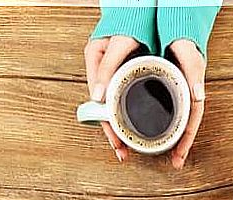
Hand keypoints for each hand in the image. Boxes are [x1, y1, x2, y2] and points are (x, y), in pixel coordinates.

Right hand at [84, 36, 139, 161]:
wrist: (136, 13)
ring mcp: (113, 80)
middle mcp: (103, 77)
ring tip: (126, 147)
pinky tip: (132, 128)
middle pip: (106, 112)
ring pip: (114, 110)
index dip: (108, 125)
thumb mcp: (118, 44)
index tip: (116, 143)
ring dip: (120, 128)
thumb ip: (107, 68)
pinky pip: (122, 102)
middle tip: (123, 152)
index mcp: (97, 69)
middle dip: (115, 133)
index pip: (100, 105)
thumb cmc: (126, 25)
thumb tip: (97, 96)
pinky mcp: (124, 80)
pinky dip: (126, 116)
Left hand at [168, 40, 206, 168]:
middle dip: (180, 147)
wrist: (179, 32)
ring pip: (177, 123)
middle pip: (184, 127)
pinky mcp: (170, 93)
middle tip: (175, 163)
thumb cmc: (186, 44)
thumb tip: (198, 96)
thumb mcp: (190, 56)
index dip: (186, 141)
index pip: (191, 122)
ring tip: (168, 155)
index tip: (179, 157)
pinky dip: (165, 126)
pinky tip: (157, 133)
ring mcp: (178, 96)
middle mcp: (187, 97)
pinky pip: (170, 114)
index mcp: (193, 92)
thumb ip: (194, 73)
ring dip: (173, 140)